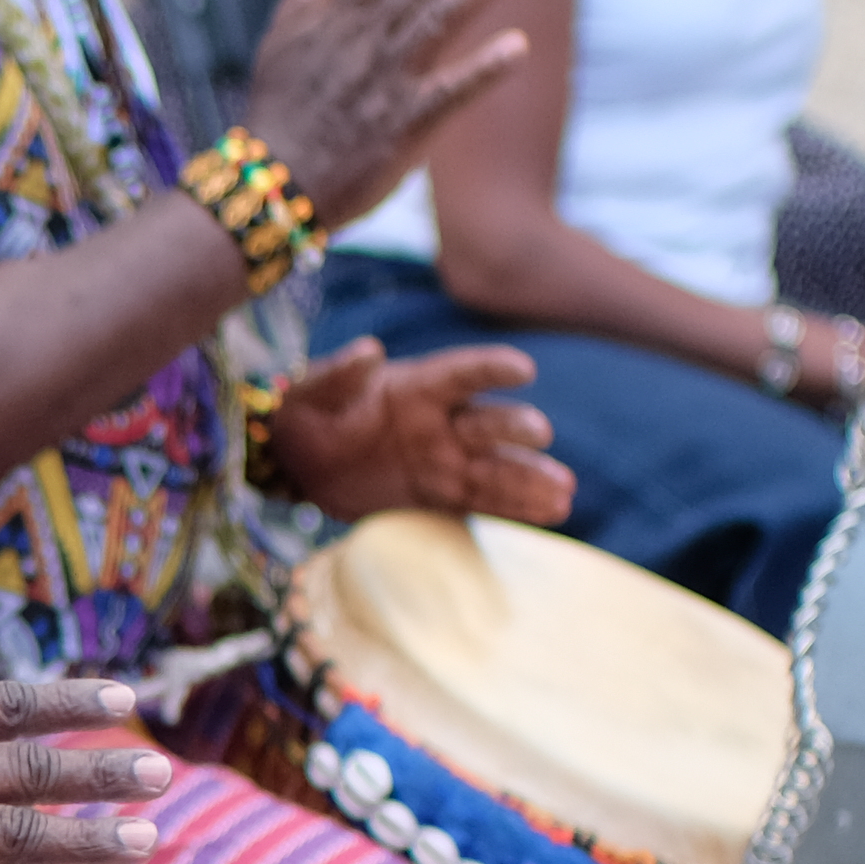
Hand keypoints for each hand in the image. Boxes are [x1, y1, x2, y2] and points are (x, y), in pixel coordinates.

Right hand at [230, 0, 530, 225]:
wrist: (270, 186)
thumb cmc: (277, 116)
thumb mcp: (279, 43)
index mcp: (336, 22)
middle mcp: (363, 44)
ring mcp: (385, 83)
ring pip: (435, 23)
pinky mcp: (404, 127)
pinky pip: (450, 93)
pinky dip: (482, 69)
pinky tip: (516, 47)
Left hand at [264, 336, 566, 524]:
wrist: (299, 464)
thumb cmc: (306, 416)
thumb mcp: (308, 393)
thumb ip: (338, 374)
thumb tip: (368, 351)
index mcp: (416, 388)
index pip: (461, 373)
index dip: (491, 369)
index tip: (523, 369)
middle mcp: (441, 422)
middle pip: (487, 423)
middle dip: (514, 428)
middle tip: (540, 433)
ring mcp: (445, 460)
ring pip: (495, 469)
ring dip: (530, 478)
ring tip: (565, 492)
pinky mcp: (439, 495)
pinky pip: (482, 502)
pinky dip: (516, 509)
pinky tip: (553, 512)